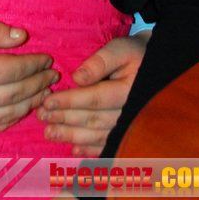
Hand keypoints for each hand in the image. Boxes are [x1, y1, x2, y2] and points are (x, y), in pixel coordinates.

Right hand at [0, 9, 58, 132]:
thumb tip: (22, 37)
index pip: (15, 70)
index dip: (35, 65)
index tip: (48, 59)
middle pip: (15, 94)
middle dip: (38, 84)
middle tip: (53, 76)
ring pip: (6, 115)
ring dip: (29, 104)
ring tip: (44, 93)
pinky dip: (10, 121)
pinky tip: (20, 112)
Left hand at [37, 32, 149, 155]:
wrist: (157, 66)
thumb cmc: (134, 54)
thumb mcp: (120, 49)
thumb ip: (100, 62)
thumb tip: (77, 78)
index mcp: (129, 91)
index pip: (94, 99)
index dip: (69, 101)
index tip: (48, 102)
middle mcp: (131, 114)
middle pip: (93, 119)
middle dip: (65, 119)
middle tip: (42, 117)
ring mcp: (130, 127)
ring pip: (97, 135)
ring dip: (72, 136)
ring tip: (49, 132)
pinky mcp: (127, 133)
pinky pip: (108, 145)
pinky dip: (90, 150)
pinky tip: (74, 149)